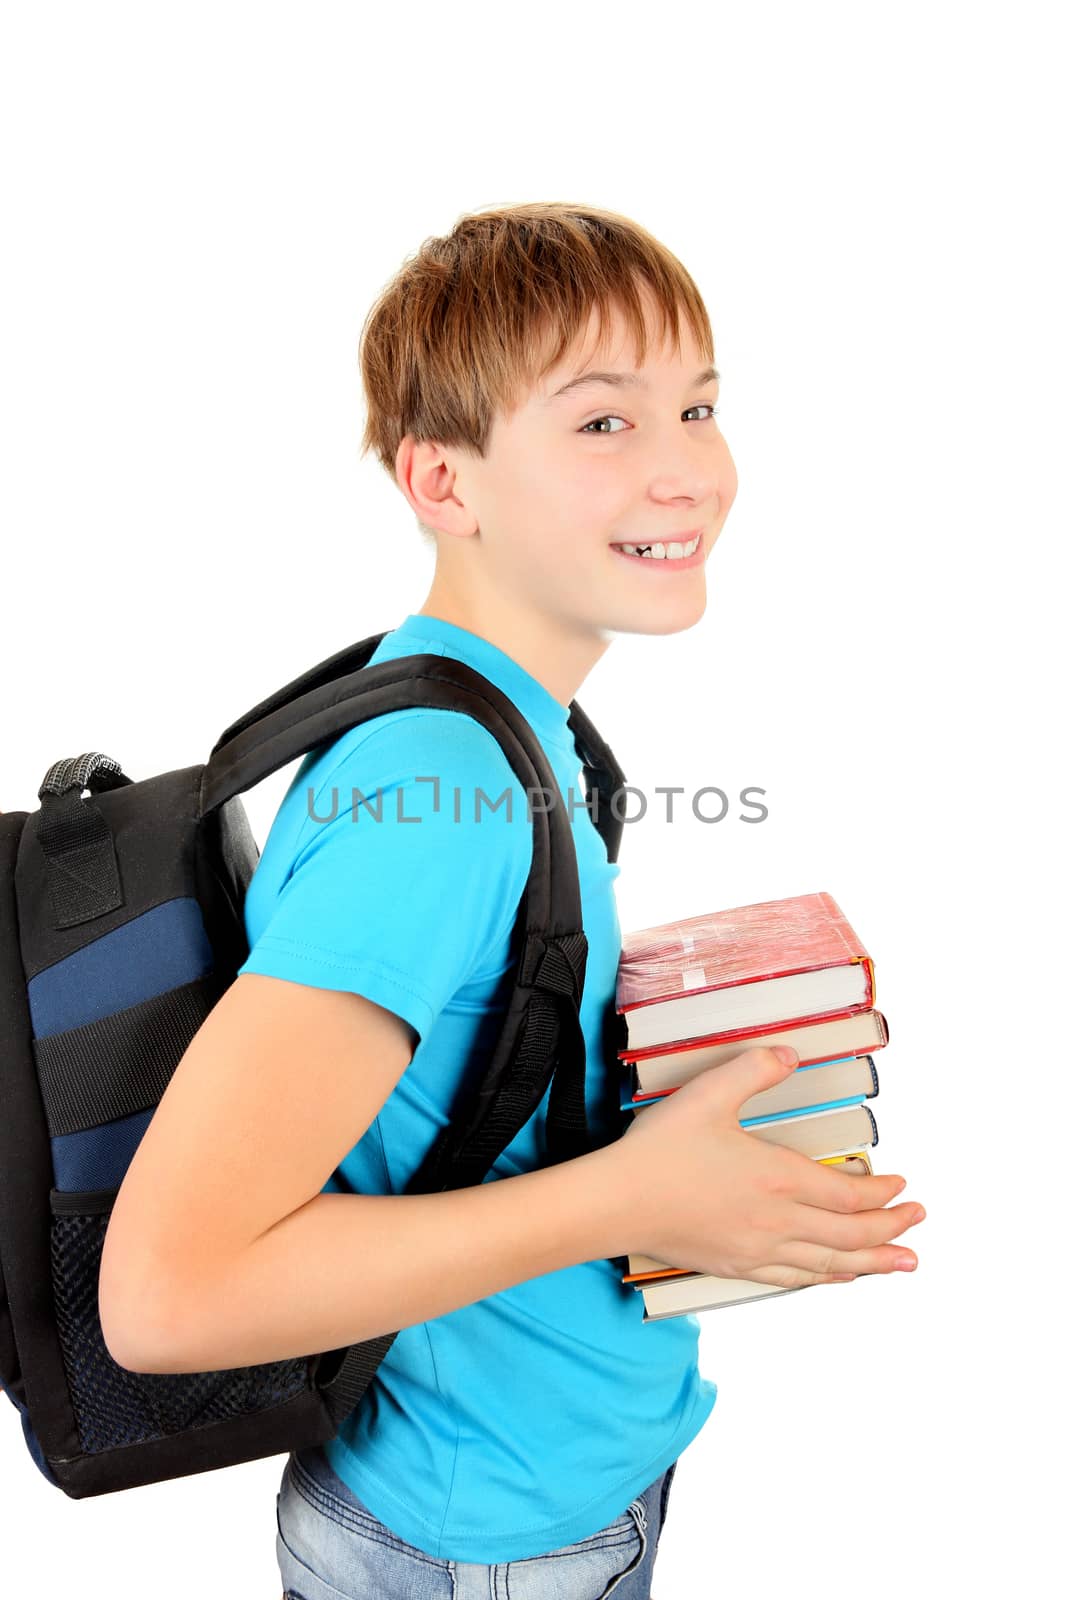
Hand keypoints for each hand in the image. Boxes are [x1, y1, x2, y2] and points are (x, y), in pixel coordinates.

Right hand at [610, 1045, 925, 1289]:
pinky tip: (838, 1276)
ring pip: (831, 1264)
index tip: (904, 1185)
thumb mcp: (709, 1094)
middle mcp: (777, 1221)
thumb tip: (790, 1054)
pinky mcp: (738, 1266)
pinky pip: (798, 1278)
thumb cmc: (660, 1150)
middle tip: (920, 1222)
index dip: (884, 1193)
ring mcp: (758, 1250)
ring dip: (873, 1263)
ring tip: (904, 1263)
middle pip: (851, 1235)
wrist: (617, 1202)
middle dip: (893, 1229)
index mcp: (778, 1178)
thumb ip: (754, 1069)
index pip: (850, 1195)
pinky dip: (828, 1277)